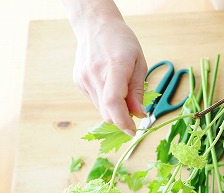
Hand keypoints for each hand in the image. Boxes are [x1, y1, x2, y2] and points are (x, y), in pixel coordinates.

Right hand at [70, 13, 146, 134]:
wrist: (95, 26)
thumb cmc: (122, 42)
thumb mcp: (139, 63)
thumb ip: (138, 90)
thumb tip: (139, 114)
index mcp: (114, 67)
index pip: (113, 102)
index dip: (123, 121)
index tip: (133, 131)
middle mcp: (95, 75)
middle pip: (107, 112)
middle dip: (122, 118)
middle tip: (134, 112)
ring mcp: (83, 79)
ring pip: (101, 109)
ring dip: (114, 110)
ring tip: (123, 92)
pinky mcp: (79, 82)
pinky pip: (95, 101)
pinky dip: (106, 102)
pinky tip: (110, 86)